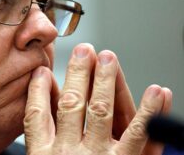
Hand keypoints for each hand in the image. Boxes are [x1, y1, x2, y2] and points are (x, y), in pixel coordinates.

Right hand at [24, 43, 171, 154]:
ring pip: (102, 112)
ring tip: (109, 57)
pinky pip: (141, 137)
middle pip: (71, 105)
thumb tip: (41, 101)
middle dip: (77, 74)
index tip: (41, 70)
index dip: (38, 90)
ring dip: (107, 81)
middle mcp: (69, 154)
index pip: (36, 114)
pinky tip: (158, 91)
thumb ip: (40, 135)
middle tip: (83, 50)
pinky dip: (151, 112)